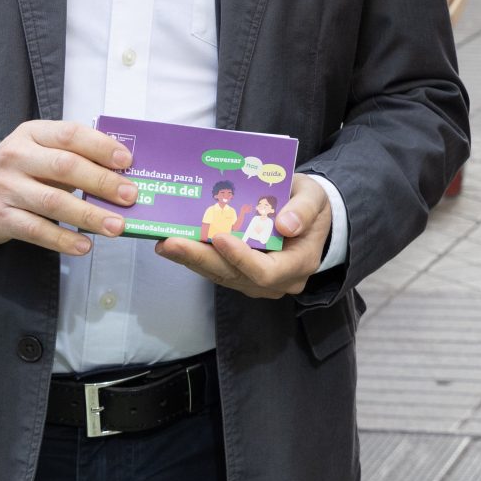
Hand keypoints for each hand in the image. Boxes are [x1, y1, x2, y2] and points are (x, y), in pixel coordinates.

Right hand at [0, 120, 137, 256]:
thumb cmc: (19, 169)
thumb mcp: (39, 149)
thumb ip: (73, 154)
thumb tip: (122, 172)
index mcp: (32, 133)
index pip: (70, 134)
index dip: (101, 146)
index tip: (127, 161)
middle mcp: (16, 156)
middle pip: (65, 167)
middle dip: (102, 182)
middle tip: (130, 196)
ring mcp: (6, 187)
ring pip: (53, 202)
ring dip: (89, 215)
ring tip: (116, 226)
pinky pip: (36, 230)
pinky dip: (63, 240)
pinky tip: (84, 246)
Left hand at [155, 172, 334, 297]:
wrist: (309, 217)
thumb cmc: (310, 205)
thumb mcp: (314, 197)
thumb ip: (304, 210)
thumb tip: (286, 225)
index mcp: (299, 263)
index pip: (266, 271)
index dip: (240, 257)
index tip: (219, 237)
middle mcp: (277, 281)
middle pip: (234, 276)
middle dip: (201, 258)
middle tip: (171, 242)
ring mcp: (257, 282)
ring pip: (221, 275)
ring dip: (191, 259)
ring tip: (165, 243)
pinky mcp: (242, 277)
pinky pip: (217, 271)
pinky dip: (196, 258)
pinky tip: (174, 245)